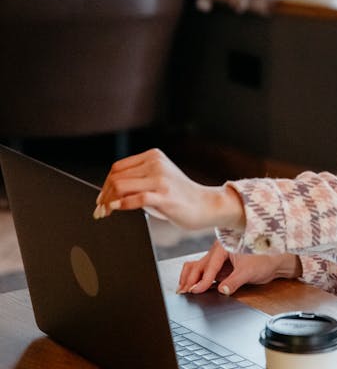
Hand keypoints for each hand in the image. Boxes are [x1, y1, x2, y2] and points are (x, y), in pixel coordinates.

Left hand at [93, 148, 244, 232]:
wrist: (205, 205)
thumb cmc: (180, 195)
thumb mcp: (157, 180)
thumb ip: (137, 180)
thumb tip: (109, 192)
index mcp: (153, 156)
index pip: (118, 167)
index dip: (105, 184)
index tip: (101, 199)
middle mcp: (156, 164)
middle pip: (116, 177)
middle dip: (103, 195)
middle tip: (99, 209)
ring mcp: (160, 179)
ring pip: (121, 186)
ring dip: (108, 202)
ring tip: (105, 212)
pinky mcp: (164, 195)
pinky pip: (136, 198)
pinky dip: (121, 205)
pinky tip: (115, 209)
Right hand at [178, 238, 301, 295]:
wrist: (275, 260)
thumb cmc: (265, 259)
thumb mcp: (249, 272)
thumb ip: (234, 281)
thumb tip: (222, 290)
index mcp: (224, 247)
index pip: (209, 266)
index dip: (202, 280)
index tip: (196, 290)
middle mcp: (218, 251)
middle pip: (198, 265)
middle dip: (189, 279)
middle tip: (182, 292)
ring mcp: (218, 259)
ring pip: (198, 267)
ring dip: (189, 278)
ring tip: (182, 290)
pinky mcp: (220, 267)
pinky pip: (204, 271)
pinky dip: (196, 279)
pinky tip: (192, 288)